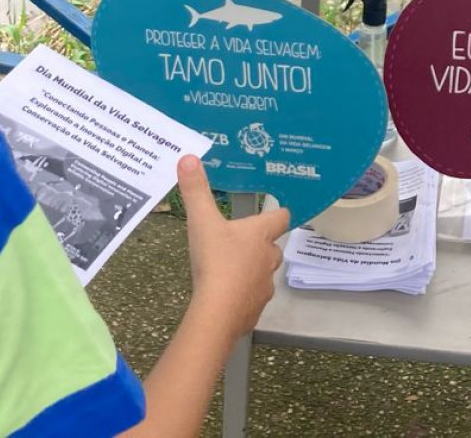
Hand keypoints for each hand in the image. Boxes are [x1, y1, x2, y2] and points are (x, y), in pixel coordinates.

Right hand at [175, 155, 288, 334]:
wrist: (218, 312)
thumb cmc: (215, 261)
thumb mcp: (201, 221)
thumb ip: (196, 191)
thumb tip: (188, 157)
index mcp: (261, 234)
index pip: (281, 218)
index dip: (277, 213)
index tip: (272, 212)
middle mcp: (269, 258)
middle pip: (273, 247)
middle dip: (260, 245)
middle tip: (239, 242)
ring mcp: (265, 286)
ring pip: (263, 273)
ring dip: (252, 270)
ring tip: (229, 270)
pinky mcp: (256, 310)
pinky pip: (252, 298)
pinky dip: (243, 296)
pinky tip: (225, 297)